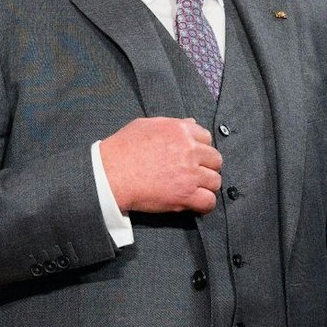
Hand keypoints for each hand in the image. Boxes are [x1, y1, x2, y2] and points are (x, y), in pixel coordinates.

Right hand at [99, 117, 222, 213]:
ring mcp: (189, 173)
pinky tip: (195, 203)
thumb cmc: (122, 149)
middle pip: (215, 160)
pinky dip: (205, 204)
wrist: (110, 174)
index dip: (201, 148)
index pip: (206, 138)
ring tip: (194, 189)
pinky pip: (209, 201)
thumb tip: (191, 123)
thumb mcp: (145, 125)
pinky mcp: (185, 194)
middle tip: (195, 174)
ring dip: (206, 185)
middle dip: (207, 166)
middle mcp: (189, 150)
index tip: (194, 157)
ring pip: (215, 181)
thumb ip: (172, 124)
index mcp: (180, 131)